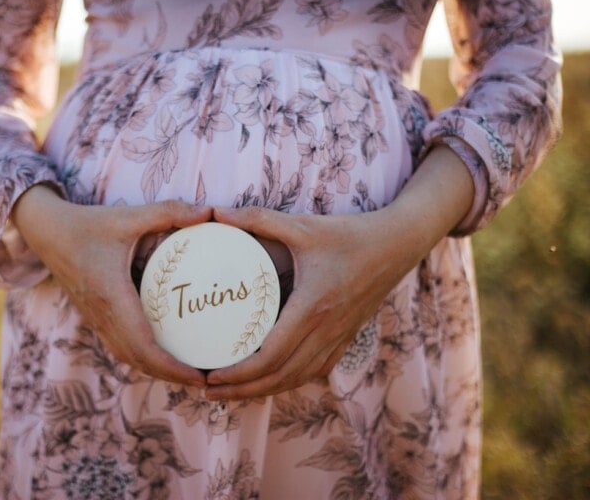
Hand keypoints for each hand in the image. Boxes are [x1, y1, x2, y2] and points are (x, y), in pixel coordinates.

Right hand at [11, 185, 212, 386]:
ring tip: (190, 373)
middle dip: (172, 376)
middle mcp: (103, 316)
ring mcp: (97, 319)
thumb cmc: (86, 225)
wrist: (45, 232)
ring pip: (128, 357)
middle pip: (139, 361)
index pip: (143, 345)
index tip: (198, 374)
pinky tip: (165, 354)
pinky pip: (121, 347)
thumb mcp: (127, 216)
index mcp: (112, 297)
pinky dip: (144, 358)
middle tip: (206, 380)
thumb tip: (208, 212)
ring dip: (158, 370)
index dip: (172, 366)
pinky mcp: (95, 317)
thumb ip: (168, 212)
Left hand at [205, 146, 474, 398]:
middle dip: (242, 390)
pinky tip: (268, 382)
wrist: (398, 244)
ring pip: (296, 379)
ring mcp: (339, 338)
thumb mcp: (302, 225)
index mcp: (313, 306)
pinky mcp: (346, 338)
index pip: (271, 355)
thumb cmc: (349, 234)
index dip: (239, 372)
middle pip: (279, 377)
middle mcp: (326, 329)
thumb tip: (216, 212)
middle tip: (209, 391)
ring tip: (231, 393)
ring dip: (262, 391)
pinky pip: (313, 371)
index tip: (211, 374)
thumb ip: (258, 219)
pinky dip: (287, 382)